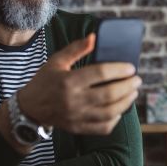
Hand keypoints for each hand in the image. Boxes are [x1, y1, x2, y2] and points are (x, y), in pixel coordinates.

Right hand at [18, 33, 140, 134]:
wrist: (29, 108)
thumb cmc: (45, 80)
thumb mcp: (57, 61)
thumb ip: (76, 49)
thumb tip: (95, 37)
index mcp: (68, 81)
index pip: (100, 74)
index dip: (119, 69)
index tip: (131, 67)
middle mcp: (73, 100)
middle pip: (108, 94)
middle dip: (127, 86)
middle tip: (137, 80)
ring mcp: (76, 117)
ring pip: (109, 112)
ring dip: (126, 102)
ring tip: (133, 93)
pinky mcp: (78, 128)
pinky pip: (103, 128)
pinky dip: (115, 119)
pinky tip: (119, 110)